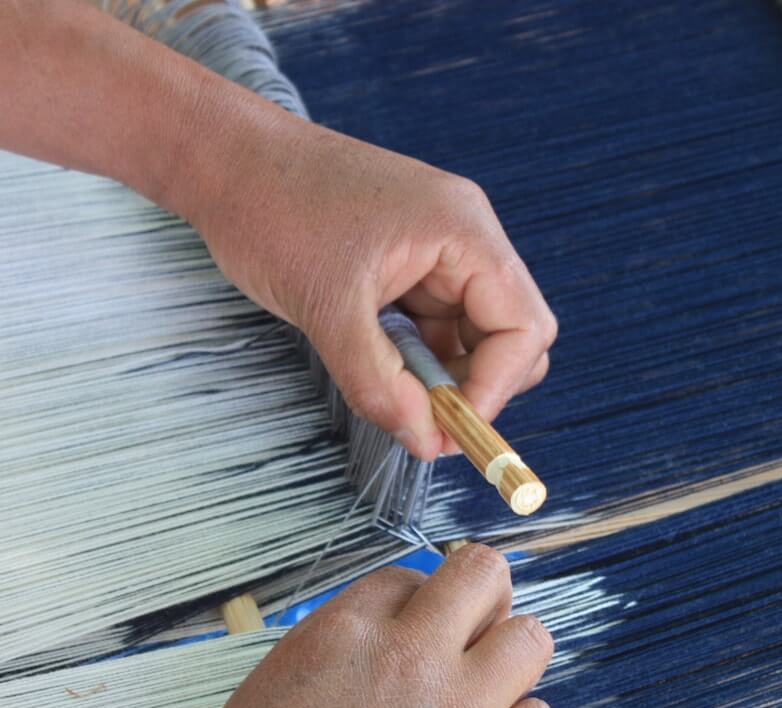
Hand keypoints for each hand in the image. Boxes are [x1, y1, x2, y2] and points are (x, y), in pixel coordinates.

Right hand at [107, 545, 555, 707]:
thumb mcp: (279, 683)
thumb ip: (342, 646)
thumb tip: (388, 634)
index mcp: (346, 630)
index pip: (412, 577)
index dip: (417, 604)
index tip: (417, 631)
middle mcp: (408, 656)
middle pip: (483, 574)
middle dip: (483, 595)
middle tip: (474, 630)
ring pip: (530, 638)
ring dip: (511, 658)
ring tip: (485, 692)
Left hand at [182, 101, 556, 459]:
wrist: (228, 164)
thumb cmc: (273, 209)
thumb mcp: (327, 308)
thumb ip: (379, 383)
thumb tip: (426, 440)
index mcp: (463, 231)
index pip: (523, 328)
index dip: (495, 390)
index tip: (450, 432)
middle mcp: (464, 240)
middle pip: (509, 335)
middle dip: (475, 386)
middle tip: (425, 423)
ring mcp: (438, 253)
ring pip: (470, 338)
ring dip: (441, 377)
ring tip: (390, 392)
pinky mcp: (410, 267)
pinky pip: (435, 328)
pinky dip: (417, 361)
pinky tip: (380, 368)